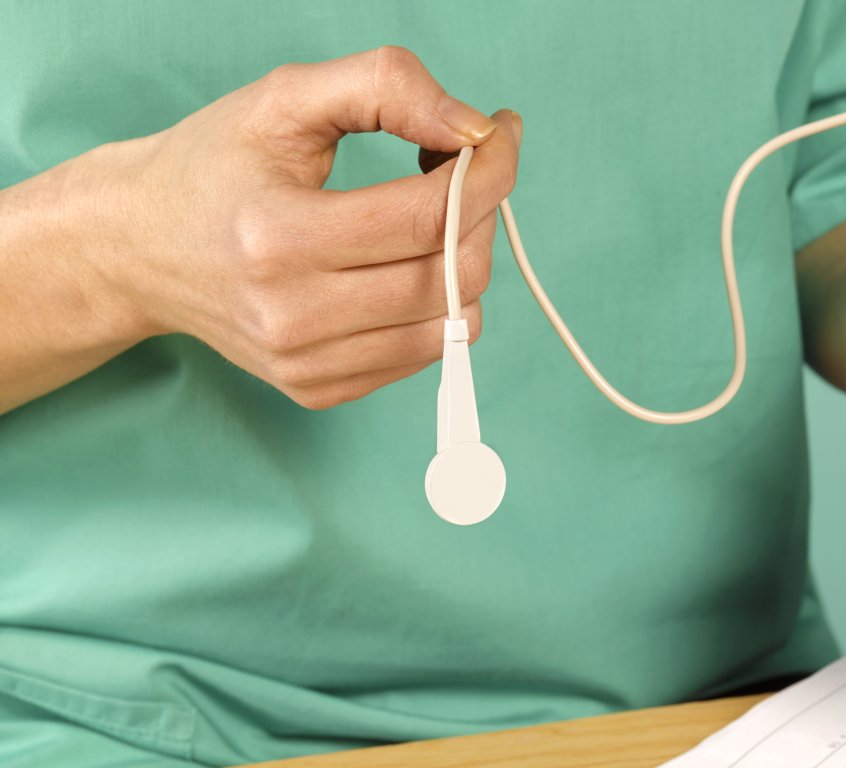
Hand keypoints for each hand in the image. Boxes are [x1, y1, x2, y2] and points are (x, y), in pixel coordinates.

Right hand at [101, 46, 517, 408]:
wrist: (136, 246)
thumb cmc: (215, 165)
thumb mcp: (283, 98)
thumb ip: (383, 87)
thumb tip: (477, 129)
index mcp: (277, 238)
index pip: (428, 217)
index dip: (487, 172)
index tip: (499, 134)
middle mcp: (291, 316)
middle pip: (451, 274)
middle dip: (478, 211)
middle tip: (458, 168)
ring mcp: (305, 364)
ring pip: (454, 323)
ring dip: (465, 259)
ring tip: (427, 215)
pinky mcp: (318, 391)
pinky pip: (427, 353)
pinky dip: (437, 304)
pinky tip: (400, 263)